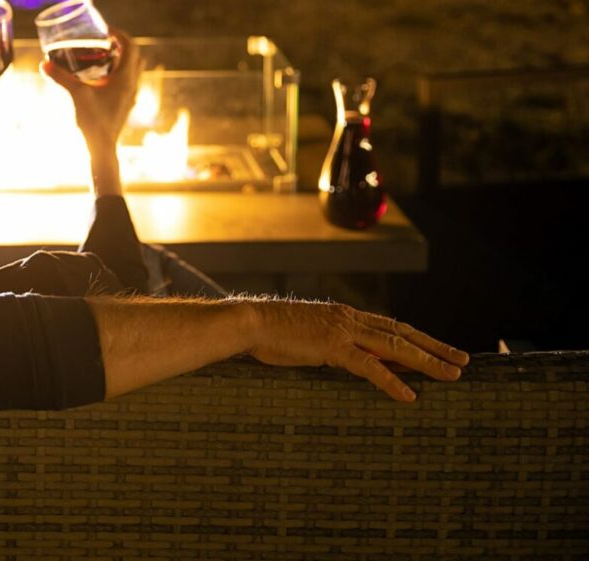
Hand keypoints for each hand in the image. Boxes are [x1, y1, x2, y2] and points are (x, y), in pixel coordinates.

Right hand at [41, 25, 140, 194]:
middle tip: (102, 41)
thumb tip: (44, 64)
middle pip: (134, 57)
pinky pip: (124, 83)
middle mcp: (132, 86)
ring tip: (99, 57)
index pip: (131, 47)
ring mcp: (129, 97)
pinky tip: (97, 79)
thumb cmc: (93, 123)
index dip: (119, 34)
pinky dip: (115, 74)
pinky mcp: (123, 105)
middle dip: (121, 45)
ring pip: (131, 70)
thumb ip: (60, 78)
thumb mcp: (76, 95)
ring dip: (119, 60)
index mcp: (126, 79)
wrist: (100, 150)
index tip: (104, 30)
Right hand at [241, 298, 469, 402]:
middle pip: (402, 333)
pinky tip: (409, 396)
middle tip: (462, 360)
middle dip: (435, 347)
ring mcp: (343, 331)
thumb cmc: (271, 334)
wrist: (250, 323)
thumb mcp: (307, 338)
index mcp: (344, 316)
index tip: (439, 348)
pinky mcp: (333, 347)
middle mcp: (349, 319)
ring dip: (427, 362)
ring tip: (452, 375)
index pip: (390, 327)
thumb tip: (348, 358)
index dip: (417, 338)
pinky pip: (369, 367)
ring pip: (395, 347)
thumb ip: (330, 345)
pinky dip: (391, 381)